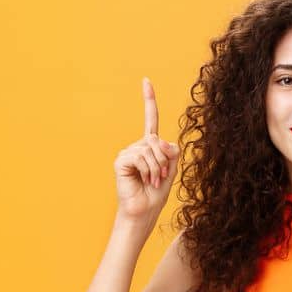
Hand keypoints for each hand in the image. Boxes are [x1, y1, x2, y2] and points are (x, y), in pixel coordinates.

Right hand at [113, 78, 179, 219]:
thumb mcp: (171, 170)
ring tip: (152, 180)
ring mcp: (127, 152)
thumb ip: (171, 152)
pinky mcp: (120, 160)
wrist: (144, 210)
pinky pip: (140, 156)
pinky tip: (144, 179)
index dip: (149, 101)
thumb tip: (160, 140)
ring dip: (157, 168)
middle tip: (160, 177)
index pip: (150, 120)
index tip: (146, 81)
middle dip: (165, 161)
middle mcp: (137, 146)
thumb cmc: (156, 192)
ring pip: (151, 149)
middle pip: (158, 140)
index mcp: (150, 146)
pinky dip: (148, 170)